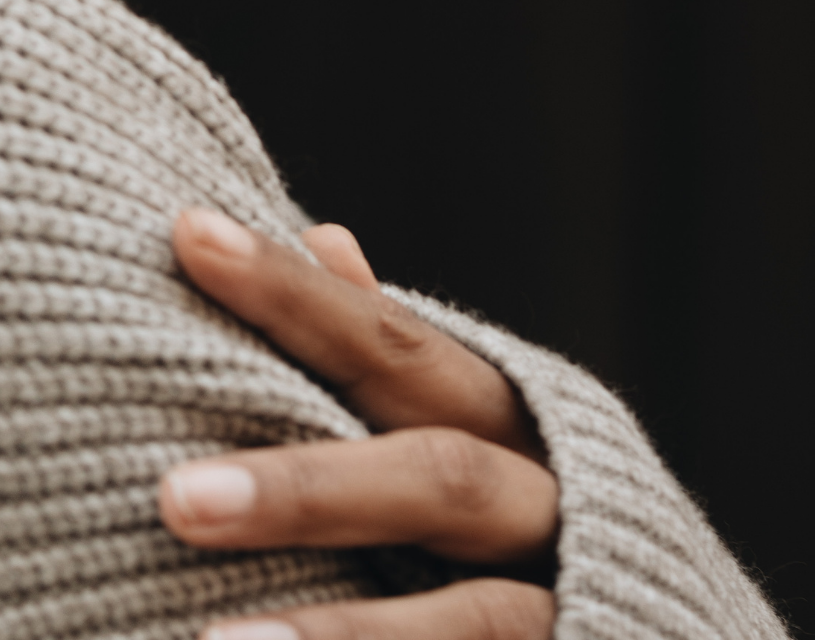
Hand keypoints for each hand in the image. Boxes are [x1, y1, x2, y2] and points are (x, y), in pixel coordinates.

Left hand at [160, 210, 556, 639]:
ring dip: (343, 636)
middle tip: (175, 500)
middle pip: (435, 479)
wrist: (659, 628)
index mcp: (508, 418)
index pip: (391, 340)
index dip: (292, 292)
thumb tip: (322, 236)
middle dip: (304, 489)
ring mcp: (570, 606)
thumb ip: (395, 352)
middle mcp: (550, 506)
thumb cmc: (522, 526)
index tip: (188, 235)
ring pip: (469, 619)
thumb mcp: (472, 427)